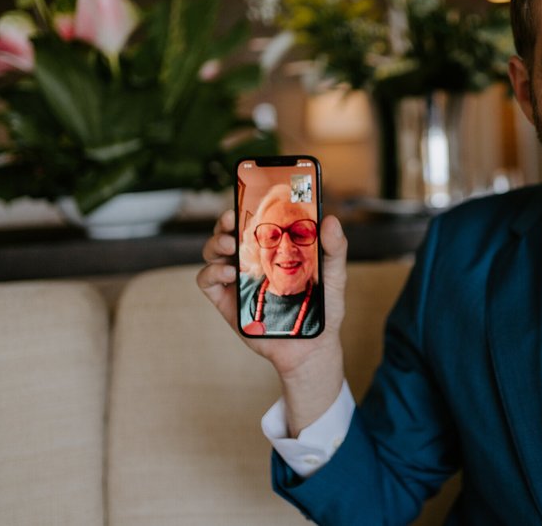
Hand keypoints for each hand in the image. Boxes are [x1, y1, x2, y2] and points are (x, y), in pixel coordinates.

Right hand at [197, 209, 348, 434]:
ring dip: (215, 243)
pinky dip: (211, 273)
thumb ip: (334, 249)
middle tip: (233, 220)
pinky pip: (207, 280)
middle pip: (228, 231)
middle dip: (225, 220)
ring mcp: (237, 279)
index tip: (247, 193)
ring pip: (213, 251)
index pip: (254, 219)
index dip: (246, 203)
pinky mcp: (227, 301)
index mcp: (273, 247)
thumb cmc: (323, 309)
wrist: (311, 347)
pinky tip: (228, 273)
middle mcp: (251, 259)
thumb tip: (331, 220)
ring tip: (231, 246)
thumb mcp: (334, 276)